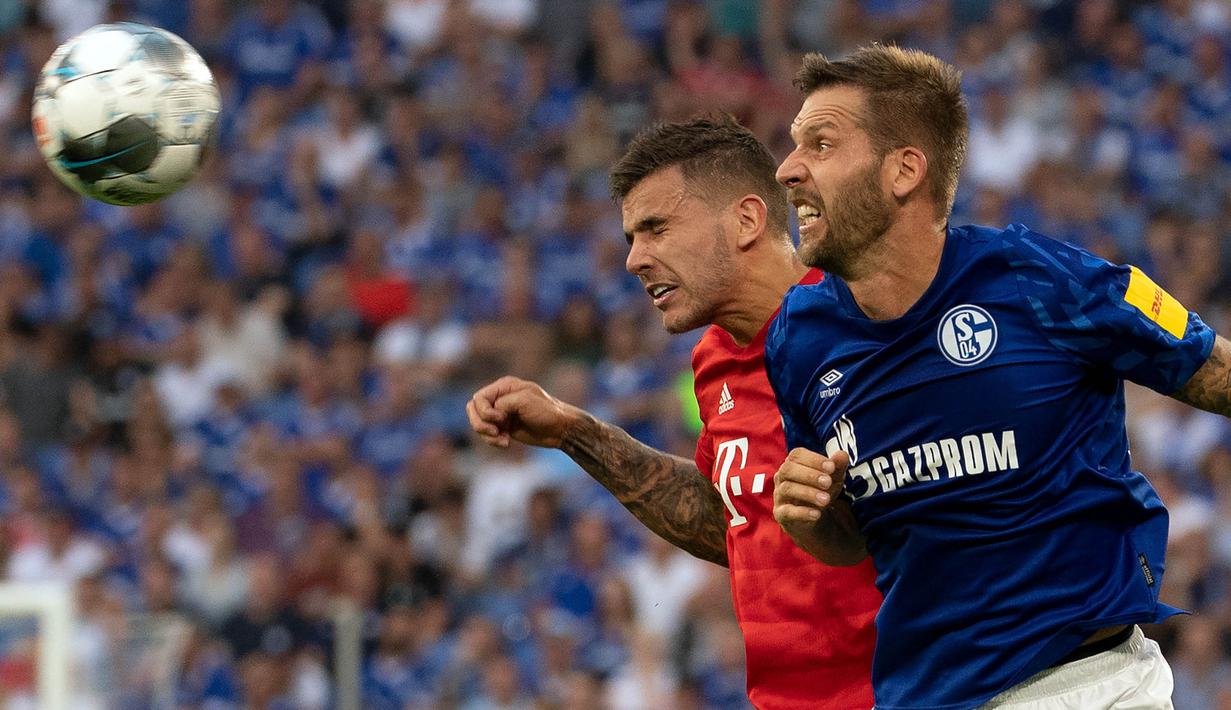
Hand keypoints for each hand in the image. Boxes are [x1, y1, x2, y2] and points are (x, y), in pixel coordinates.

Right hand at [466, 376, 582, 448]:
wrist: (561, 429)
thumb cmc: (547, 411)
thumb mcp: (525, 401)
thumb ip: (503, 403)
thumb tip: (491, 415)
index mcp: (504, 387)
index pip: (479, 398)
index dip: (484, 411)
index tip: (501, 419)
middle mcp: (500, 398)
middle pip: (473, 410)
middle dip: (480, 424)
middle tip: (495, 432)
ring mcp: (501, 414)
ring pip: (478, 423)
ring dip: (486, 435)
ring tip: (503, 440)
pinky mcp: (504, 428)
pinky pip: (487, 434)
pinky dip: (492, 440)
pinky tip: (507, 442)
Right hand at [773, 448, 850, 538]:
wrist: (814, 516)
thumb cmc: (820, 490)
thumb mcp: (833, 478)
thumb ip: (837, 466)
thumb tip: (842, 455)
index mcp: (793, 463)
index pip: (797, 455)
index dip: (813, 459)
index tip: (831, 467)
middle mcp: (782, 477)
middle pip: (788, 469)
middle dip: (809, 475)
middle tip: (828, 483)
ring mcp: (779, 495)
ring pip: (787, 489)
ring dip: (808, 493)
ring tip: (826, 500)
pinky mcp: (780, 514)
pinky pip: (786, 511)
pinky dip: (802, 512)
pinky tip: (817, 514)